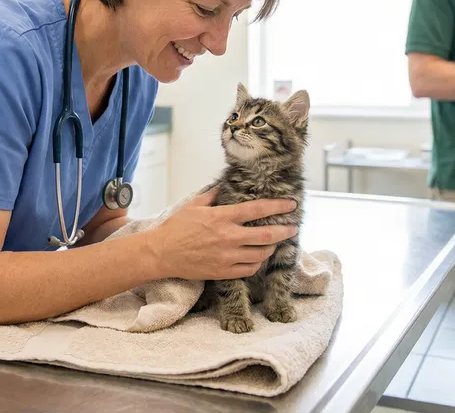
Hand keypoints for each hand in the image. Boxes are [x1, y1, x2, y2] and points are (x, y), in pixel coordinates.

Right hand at [143, 186, 297, 280]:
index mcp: (222, 217)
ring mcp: (227, 256)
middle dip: (285, 231)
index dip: (278, 206)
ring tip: (274, 243)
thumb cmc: (176, 227)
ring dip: (271, 248)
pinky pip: (249, 269)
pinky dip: (257, 263)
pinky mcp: (223, 272)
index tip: (291, 205)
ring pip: (261, 254)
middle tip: (293, 228)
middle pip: (267, 235)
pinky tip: (258, 258)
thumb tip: (226, 183)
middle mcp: (228, 236)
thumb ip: (213, 194)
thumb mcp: (194, 204)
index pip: (258, 209)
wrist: (161, 253)